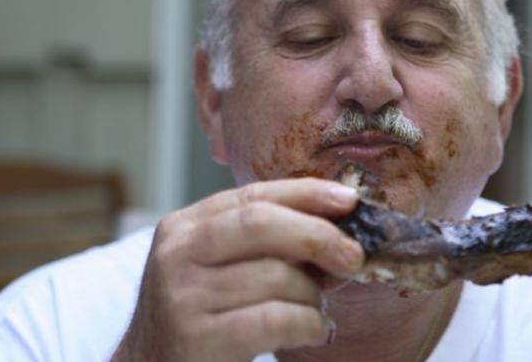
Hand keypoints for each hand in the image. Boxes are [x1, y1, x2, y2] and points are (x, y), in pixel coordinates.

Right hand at [110, 178, 363, 361]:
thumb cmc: (202, 320)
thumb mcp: (220, 271)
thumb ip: (268, 247)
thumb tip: (342, 234)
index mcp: (184, 227)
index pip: (253, 194)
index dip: (307, 193)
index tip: (350, 200)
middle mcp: (176, 254)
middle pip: (261, 223)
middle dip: (318, 235)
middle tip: (354, 257)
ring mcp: (182, 296)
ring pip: (275, 276)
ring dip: (313, 295)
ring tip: (318, 311)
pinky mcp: (195, 338)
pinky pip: (274, 319)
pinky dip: (309, 324)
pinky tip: (318, 332)